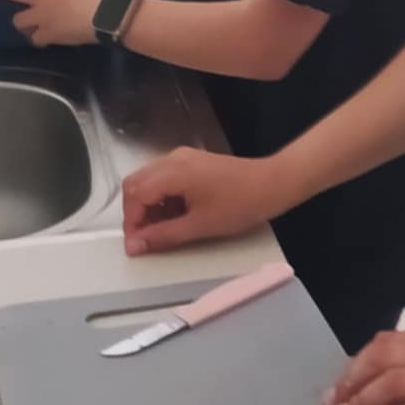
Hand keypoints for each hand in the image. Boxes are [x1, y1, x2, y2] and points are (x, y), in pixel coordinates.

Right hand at [122, 147, 284, 253]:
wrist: (273, 184)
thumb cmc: (240, 205)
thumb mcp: (199, 226)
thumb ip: (163, 236)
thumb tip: (135, 246)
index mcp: (173, 172)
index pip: (135, 195)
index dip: (131, 222)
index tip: (136, 245)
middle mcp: (173, 159)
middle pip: (136, 184)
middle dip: (135, 212)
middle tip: (145, 238)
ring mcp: (182, 158)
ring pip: (149, 180)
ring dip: (148, 205)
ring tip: (162, 229)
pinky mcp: (192, 162)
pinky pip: (164, 177)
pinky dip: (162, 197)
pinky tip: (175, 215)